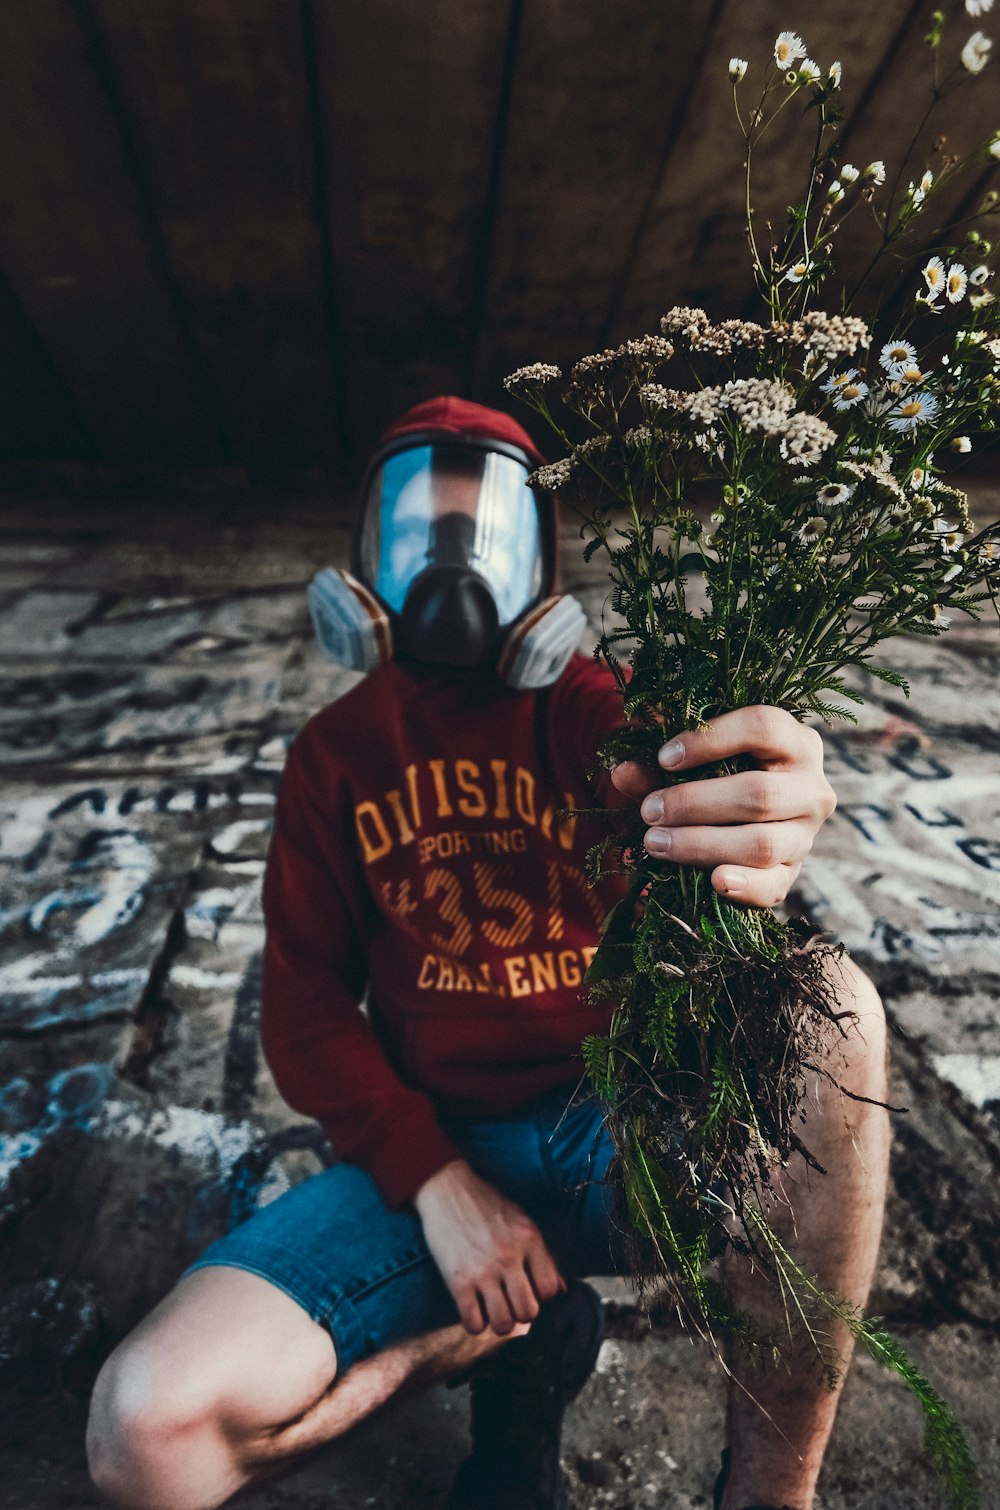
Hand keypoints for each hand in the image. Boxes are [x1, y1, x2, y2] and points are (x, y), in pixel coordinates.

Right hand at [413, 1159, 565, 1336]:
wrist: (447, 1188)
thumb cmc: (487, 1205)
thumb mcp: (522, 1222)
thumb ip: (543, 1256)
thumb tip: (562, 1290)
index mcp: (529, 1239)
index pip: (550, 1289)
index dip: (540, 1294)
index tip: (527, 1288)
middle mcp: (509, 1256)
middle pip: (528, 1312)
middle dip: (521, 1313)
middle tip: (510, 1302)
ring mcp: (483, 1270)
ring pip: (503, 1323)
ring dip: (499, 1322)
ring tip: (493, 1309)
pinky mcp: (458, 1280)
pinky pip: (473, 1324)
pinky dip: (475, 1324)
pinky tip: (473, 1309)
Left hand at [610, 706, 835, 908]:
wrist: (744, 818)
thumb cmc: (717, 775)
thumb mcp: (691, 763)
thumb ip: (658, 766)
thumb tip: (621, 772)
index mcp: (794, 741)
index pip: (763, 726)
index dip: (711, 740)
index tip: (664, 758)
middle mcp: (812, 787)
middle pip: (759, 794)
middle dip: (695, 804)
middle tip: (649, 811)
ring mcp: (806, 835)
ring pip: (762, 843)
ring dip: (702, 845)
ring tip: (655, 842)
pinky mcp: (793, 874)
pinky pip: (774, 887)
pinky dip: (744, 886)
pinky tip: (714, 881)